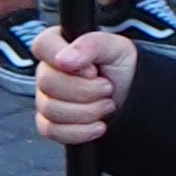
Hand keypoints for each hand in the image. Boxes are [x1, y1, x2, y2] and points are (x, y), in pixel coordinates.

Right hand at [34, 25, 138, 143]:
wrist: (132, 97)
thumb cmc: (121, 67)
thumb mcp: (116, 48)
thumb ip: (91, 45)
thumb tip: (63, 59)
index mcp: (58, 43)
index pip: (42, 46)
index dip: (68, 61)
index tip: (93, 70)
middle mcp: (46, 70)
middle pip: (47, 83)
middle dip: (85, 90)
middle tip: (107, 88)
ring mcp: (45, 98)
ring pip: (51, 109)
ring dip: (87, 111)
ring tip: (107, 104)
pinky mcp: (49, 123)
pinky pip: (52, 131)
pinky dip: (80, 131)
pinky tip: (98, 125)